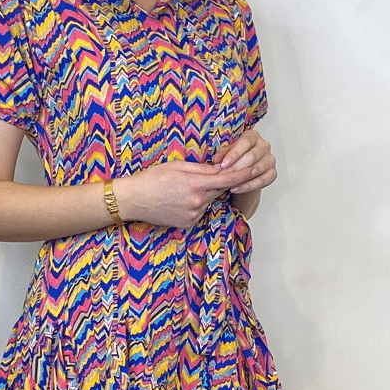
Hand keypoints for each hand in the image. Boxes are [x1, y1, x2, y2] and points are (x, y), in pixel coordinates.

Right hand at [113, 157, 261, 228]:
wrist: (134, 200)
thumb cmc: (152, 179)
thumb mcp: (177, 166)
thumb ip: (202, 168)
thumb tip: (221, 168)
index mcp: (196, 184)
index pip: (227, 179)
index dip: (243, 173)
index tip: (255, 168)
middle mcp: (198, 202)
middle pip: (220, 190)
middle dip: (218, 181)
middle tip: (204, 174)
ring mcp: (193, 215)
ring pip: (209, 201)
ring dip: (205, 193)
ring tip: (183, 189)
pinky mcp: (188, 223)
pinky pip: (200, 211)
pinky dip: (196, 204)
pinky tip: (179, 200)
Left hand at [213, 129, 276, 194]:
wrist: (243, 172)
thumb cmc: (235, 158)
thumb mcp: (227, 152)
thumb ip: (223, 153)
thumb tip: (216, 159)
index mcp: (253, 136)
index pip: (246, 142)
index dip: (234, 153)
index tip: (223, 164)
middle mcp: (264, 146)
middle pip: (251, 156)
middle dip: (235, 168)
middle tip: (223, 175)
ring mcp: (270, 159)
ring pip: (256, 169)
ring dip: (240, 178)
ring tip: (227, 183)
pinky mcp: (272, 173)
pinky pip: (262, 181)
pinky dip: (248, 186)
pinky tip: (236, 188)